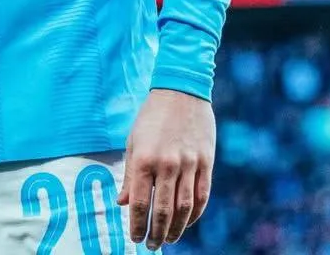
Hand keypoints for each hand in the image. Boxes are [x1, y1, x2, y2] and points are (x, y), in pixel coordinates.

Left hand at [118, 89, 214, 248]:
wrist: (181, 90)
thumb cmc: (152, 116)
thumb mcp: (134, 141)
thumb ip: (130, 174)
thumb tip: (123, 203)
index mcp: (144, 159)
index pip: (140, 203)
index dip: (137, 225)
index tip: (136, 237)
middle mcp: (167, 164)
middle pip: (163, 211)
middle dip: (156, 233)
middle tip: (152, 244)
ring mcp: (188, 164)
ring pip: (184, 209)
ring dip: (176, 229)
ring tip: (168, 239)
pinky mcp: (206, 162)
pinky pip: (202, 196)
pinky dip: (195, 215)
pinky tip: (187, 223)